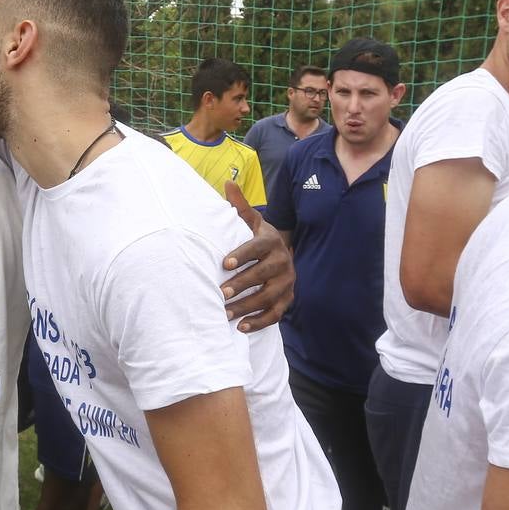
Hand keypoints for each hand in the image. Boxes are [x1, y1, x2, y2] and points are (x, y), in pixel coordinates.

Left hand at [220, 180, 294, 332]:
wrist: (282, 253)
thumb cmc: (258, 238)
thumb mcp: (252, 222)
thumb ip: (239, 206)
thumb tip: (227, 182)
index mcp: (271, 241)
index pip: (257, 248)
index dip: (242, 255)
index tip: (224, 264)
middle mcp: (283, 261)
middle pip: (263, 274)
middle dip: (242, 284)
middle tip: (221, 292)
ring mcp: (287, 282)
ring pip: (268, 297)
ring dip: (246, 306)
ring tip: (224, 312)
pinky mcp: (287, 299)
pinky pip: (276, 314)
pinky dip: (259, 322)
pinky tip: (241, 327)